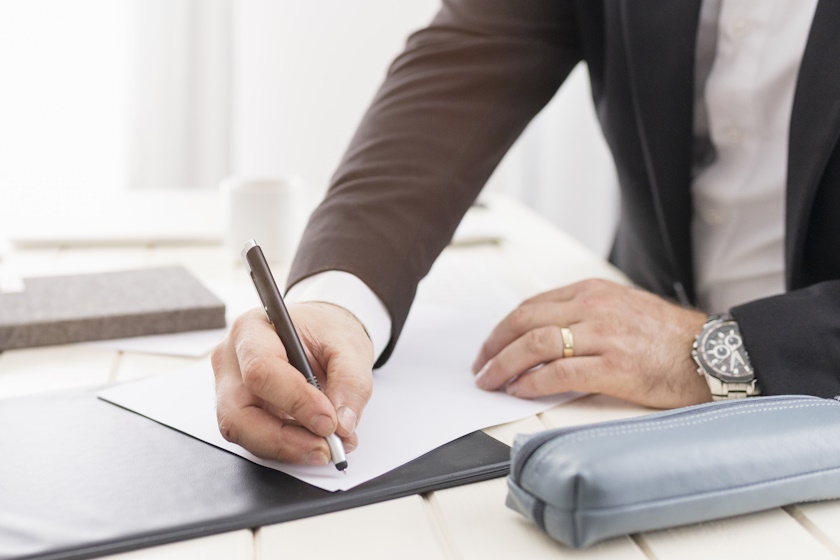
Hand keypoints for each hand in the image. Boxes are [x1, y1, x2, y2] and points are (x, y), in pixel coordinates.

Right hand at [211, 302, 373, 464]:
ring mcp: (231, 388)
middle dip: (283, 439)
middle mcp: (232, 360)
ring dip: (287, 448)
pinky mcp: (240, 411)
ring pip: (243, 433)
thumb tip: (342, 423)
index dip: (295, 401)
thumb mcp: (350, 346)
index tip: (328, 421)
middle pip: (238, 413)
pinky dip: (287, 447)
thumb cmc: (324, 331)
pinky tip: (314, 442)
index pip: (261, 370)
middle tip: (324, 446)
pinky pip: (255, 439)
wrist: (317, 335)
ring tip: (325, 446)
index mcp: (253, 329)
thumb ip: (350, 382)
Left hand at [471, 279, 710, 408]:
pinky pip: (561, 372)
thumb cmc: (669, 337)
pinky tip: (520, 389)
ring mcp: (605, 335)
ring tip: (491, 380)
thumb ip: (583, 315)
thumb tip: (543, 336)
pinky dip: (533, 381)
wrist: (713, 353)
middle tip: (480, 366)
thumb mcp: (620, 308)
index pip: (532, 305)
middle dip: (494, 345)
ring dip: (505, 364)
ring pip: (536, 343)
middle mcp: (594, 307)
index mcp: (592, 292)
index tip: (490, 346)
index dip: (503, 328)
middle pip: (526, 321)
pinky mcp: (615, 365)